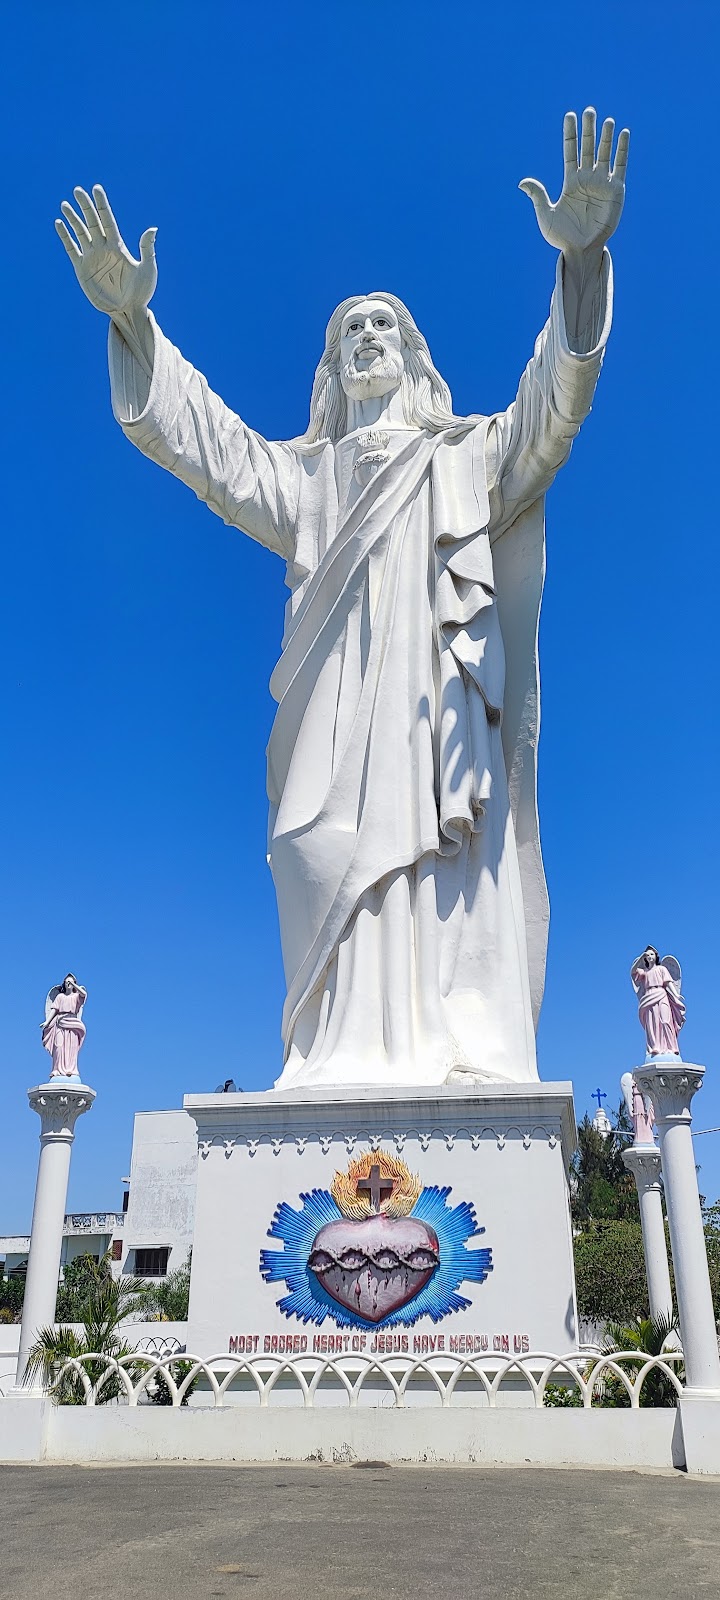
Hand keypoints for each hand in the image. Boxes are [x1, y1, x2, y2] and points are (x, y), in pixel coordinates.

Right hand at [55, 186, 157, 315]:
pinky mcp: (82, 269)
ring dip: (73, 219)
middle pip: (92, 222)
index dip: (101, 204)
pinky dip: (65, 237)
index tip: (96, 188)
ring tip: (65, 204)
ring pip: (80, 232)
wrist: (128, 311)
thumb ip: (147, 248)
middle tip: (77, 190)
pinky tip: (59, 224)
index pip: (107, 220)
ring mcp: (92, 257)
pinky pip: (72, 249)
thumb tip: (153, 228)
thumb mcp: (147, 269)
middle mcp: (103, 248)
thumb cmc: (141, 292)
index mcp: (118, 246)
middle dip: (85, 206)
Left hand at [519, 108, 628, 258]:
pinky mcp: (616, 190)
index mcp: (570, 181)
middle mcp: (587, 178)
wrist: (580, 251)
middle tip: (589, 110)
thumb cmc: (562, 237)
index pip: (570, 151)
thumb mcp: (546, 215)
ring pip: (605, 153)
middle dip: (589, 129)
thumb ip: (538, 196)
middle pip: (588, 147)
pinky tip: (624, 133)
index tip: (570, 115)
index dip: (570, 134)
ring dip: (606, 137)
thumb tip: (521, 182)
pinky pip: (620, 166)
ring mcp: (602, 183)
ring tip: (607, 120)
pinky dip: (622, 150)